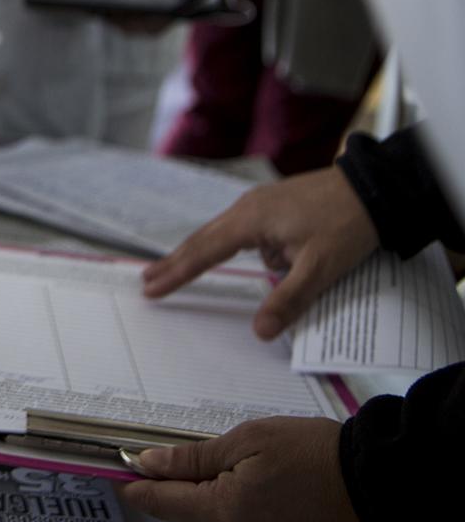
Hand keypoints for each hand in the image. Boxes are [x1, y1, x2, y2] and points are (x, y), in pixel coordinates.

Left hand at [122, 417, 381, 521]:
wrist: (384, 489)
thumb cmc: (319, 458)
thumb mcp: (248, 441)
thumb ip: (192, 458)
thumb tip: (149, 464)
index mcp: (223, 515)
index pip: (161, 503)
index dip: (138, 486)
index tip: (122, 473)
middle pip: (195, 514)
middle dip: (199, 487)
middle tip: (226, 458)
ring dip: (231, 502)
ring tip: (268, 475)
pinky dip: (257, 518)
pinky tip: (282, 497)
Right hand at [141, 167, 379, 338]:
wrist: (373, 188)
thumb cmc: (346, 225)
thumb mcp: (321, 268)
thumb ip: (288, 300)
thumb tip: (260, 333)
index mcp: (250, 221)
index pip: (203, 252)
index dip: (177, 272)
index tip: (151, 286)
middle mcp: (247, 207)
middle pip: (203, 239)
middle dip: (176, 262)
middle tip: (148, 279)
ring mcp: (260, 203)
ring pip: (228, 235)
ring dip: (210, 255)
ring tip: (191, 273)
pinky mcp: (275, 204)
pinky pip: (251, 231)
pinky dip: (245, 249)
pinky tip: (275, 263)